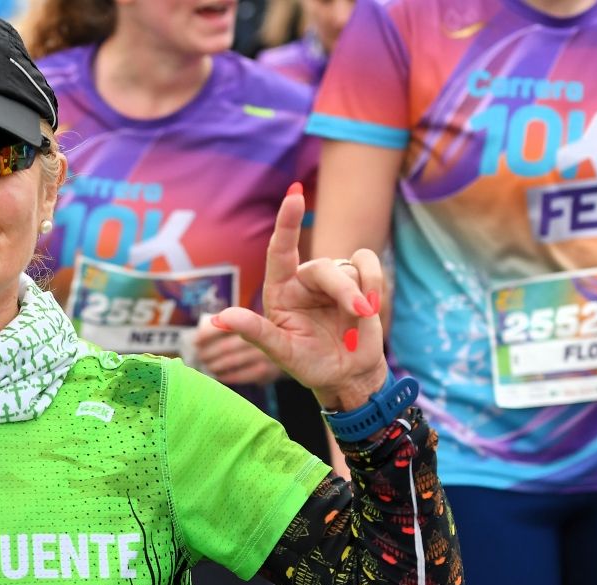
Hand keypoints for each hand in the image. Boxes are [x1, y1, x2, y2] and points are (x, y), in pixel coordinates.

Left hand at [193, 316, 281, 384]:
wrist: (292, 353)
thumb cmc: (260, 338)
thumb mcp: (248, 326)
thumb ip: (226, 327)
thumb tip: (198, 338)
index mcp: (253, 319)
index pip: (225, 325)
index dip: (207, 334)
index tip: (196, 341)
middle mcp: (262, 335)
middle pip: (226, 346)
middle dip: (208, 353)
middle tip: (199, 356)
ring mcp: (266, 355)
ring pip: (232, 361)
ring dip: (215, 365)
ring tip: (206, 366)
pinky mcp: (268, 372)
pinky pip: (242, 376)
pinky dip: (227, 376)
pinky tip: (219, 376)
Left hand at [211, 185, 387, 410]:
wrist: (347, 376)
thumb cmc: (310, 364)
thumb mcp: (281, 353)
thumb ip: (255, 333)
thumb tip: (220, 318)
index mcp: (280, 292)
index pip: (280, 251)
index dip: (287, 222)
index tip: (294, 196)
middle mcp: (303, 281)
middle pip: (324, 267)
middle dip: (344, 289)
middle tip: (360, 312)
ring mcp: (332, 279)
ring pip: (350, 266)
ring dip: (361, 294)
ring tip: (361, 321)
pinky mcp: (359, 280)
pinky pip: (368, 261)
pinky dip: (375, 281)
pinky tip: (372, 307)